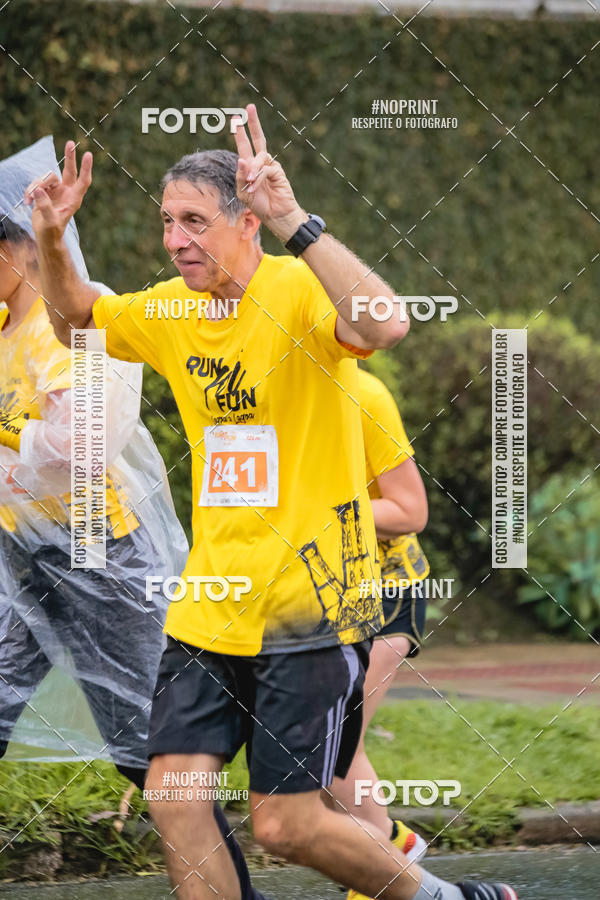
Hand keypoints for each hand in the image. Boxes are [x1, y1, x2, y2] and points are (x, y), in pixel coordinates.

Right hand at [25, 141, 92, 240]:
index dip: (85, 168)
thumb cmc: (52, 231)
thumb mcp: (50, 221)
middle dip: (69, 157)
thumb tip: (37, 190)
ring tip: (29, 201)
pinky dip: (29, 191)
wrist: (45, 236)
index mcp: (73, 199)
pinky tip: (27, 202)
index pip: (83, 181)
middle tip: (71, 142)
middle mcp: (66, 192)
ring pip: (46, 178)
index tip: (88, 155)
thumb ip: (45, 206)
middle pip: (69, 170)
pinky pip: (36, 183)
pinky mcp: (45, 191)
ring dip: (35, 186)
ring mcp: (56, 190)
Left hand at [233, 104, 304, 241]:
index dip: (241, 132)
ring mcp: (271, 166)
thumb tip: (241, 159)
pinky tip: (254, 186)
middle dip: (253, 123)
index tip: (236, 117)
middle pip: (258, 139)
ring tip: (249, 182)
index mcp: (250, 166)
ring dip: (251, 169)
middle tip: (249, 108)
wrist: (275, 216)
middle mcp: (261, 163)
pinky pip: (265, 170)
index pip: (246, 145)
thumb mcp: (243, 191)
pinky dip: (258, 178)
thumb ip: (240, 176)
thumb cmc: (259, 205)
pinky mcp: (278, 172)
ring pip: (259, 158)